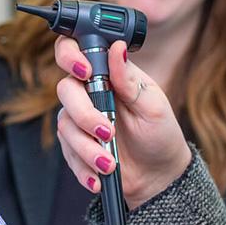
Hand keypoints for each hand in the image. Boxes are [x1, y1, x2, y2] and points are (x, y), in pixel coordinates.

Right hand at [55, 37, 191, 208]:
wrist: (158, 174)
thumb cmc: (160, 134)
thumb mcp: (152, 106)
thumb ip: (129, 79)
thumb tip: (117, 48)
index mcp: (109, 74)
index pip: (76, 51)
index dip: (71, 56)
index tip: (86, 73)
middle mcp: (89, 92)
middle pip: (65, 89)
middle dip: (84, 114)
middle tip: (107, 132)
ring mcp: (79, 119)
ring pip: (65, 125)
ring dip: (86, 147)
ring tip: (109, 163)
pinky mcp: (74, 145)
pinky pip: (66, 152)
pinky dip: (83, 166)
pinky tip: (99, 176)